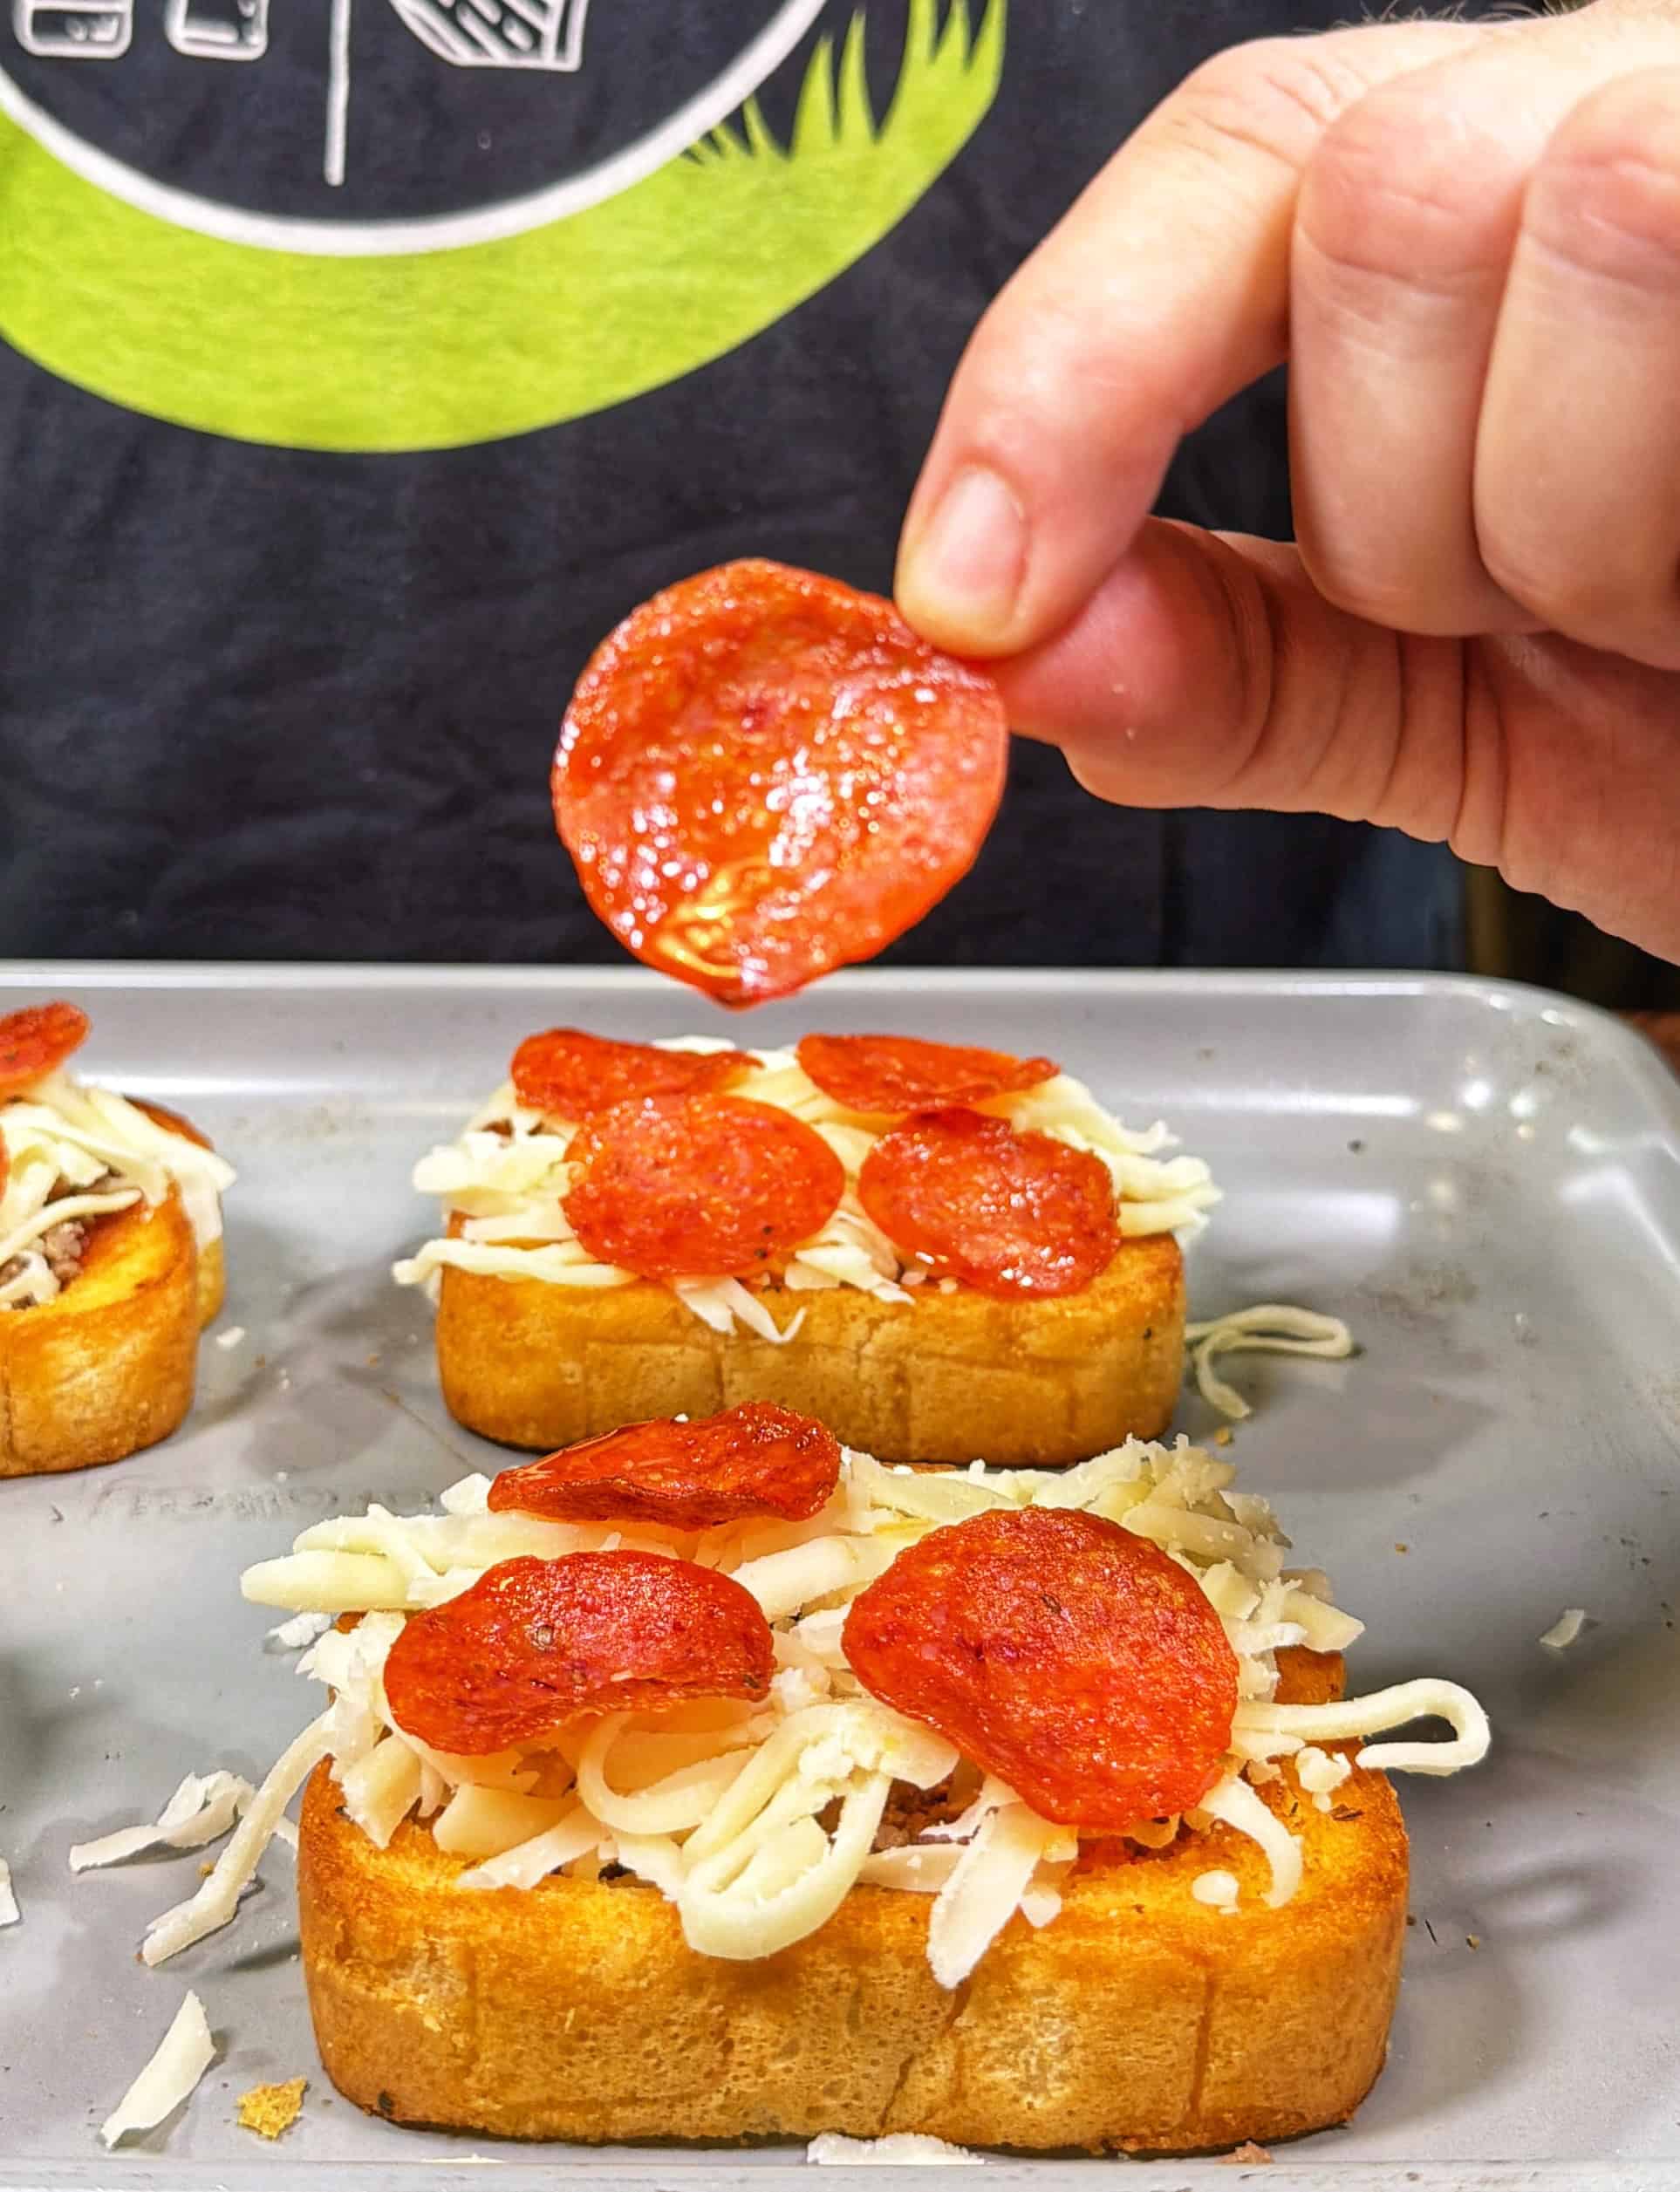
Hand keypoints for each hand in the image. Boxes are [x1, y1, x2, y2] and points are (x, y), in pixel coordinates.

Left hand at [895, 1, 1679, 963]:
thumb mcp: (1458, 716)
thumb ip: (1235, 663)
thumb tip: (1003, 644)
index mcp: (1501, 197)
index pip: (1234, 163)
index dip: (1071, 371)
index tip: (972, 589)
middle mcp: (1645, 108)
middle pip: (1389, 194)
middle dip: (1420, 503)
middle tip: (1551, 618)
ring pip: (1584, 210)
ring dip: (1590, 518)